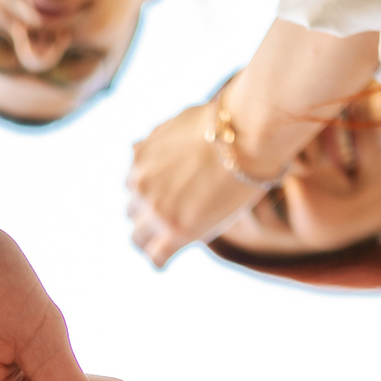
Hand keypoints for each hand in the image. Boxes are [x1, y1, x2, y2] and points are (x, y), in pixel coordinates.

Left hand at [127, 25, 380, 266]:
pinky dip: (160, 259)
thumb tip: (131, 145)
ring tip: (175, 239)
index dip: (149, 197)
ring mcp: (153, 206)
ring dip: (154, 239)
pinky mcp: (172, 229)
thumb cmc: (228, 121)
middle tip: (173, 223)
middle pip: (132, 213)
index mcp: (140, 156)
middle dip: (148, 219)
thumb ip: (156, 140)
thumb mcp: (180, 122)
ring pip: (139, 237)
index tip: (169, 200)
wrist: (249, 130)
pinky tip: (172, 256)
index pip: (132, 186)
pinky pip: (154, 257)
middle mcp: (139, 181)